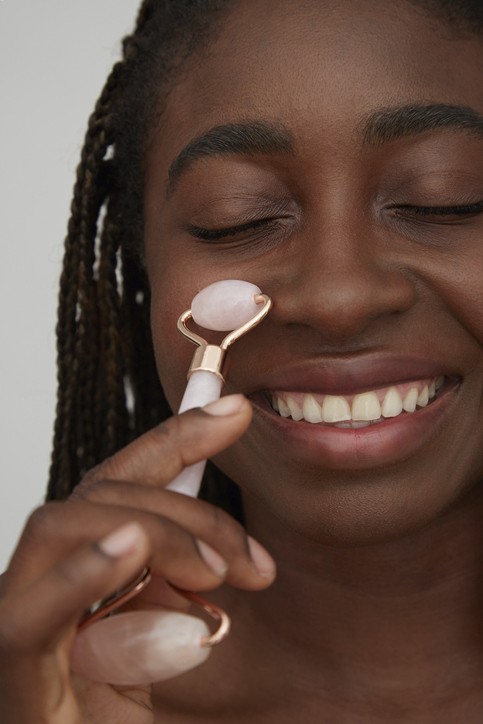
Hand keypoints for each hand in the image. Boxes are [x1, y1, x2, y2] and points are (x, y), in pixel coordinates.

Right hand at [0, 395, 275, 723]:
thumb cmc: (117, 719)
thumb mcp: (163, 636)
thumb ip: (173, 583)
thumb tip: (212, 547)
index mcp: (78, 567)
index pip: (121, 481)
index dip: (176, 437)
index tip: (234, 411)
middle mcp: (40, 580)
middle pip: (101, 497)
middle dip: (187, 512)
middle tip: (251, 562)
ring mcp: (17, 621)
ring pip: (62, 525)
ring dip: (152, 532)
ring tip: (214, 573)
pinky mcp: (12, 673)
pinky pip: (27, 617)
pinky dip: (80, 575)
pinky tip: (128, 547)